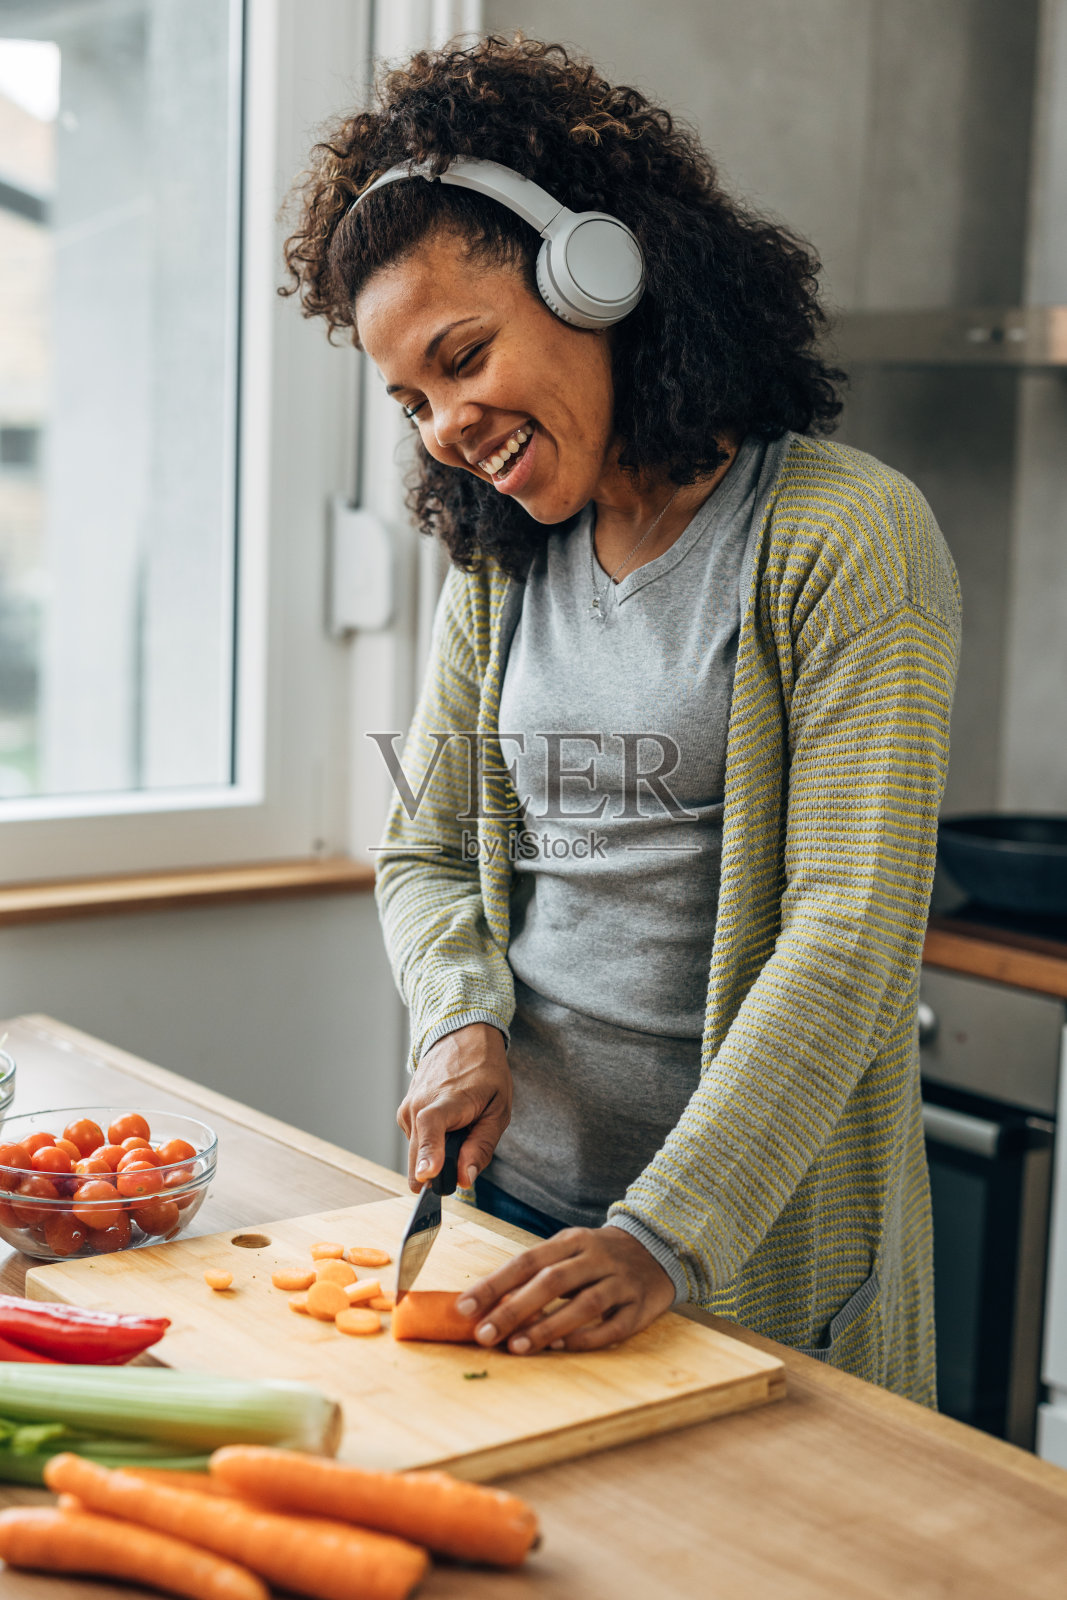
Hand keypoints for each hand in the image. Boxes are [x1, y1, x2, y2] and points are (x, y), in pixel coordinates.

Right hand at [398, 1022, 511, 1191]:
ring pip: (417, 1153)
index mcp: (447, 1099)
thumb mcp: (498, 1110)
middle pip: (419, 1154)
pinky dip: (432, 1143)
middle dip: (439, 1172)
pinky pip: (417, 1142)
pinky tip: (448, 1125)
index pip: (431, 1127)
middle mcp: (419, 1104)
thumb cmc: (484, 1072)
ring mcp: (407, 1108)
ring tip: (460, 1128)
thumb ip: (482, 1146)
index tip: (426, 1175)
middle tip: (463, 1163)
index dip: (429, 1153)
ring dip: (438, 1154)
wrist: (461, 1037)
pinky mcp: (403, 1113)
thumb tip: (465, 1179)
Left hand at [455, 1225, 675, 1354]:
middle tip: (485, 1334)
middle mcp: (597, 1257)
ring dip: (547, 1327)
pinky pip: (612, 1326)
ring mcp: (621, 1281)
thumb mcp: (568, 1253)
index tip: (464, 1307)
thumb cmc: (598, 1258)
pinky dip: (586, 1338)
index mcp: (572, 1241)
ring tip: (517, 1347)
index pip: (527, 1261)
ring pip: (583, 1304)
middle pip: (551, 1281)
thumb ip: (535, 1274)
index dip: (494, 1284)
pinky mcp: (640, 1306)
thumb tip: (487, 1305)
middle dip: (515, 1309)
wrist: (658, 1249)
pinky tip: (561, 1348)